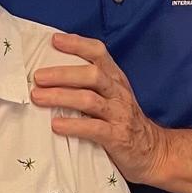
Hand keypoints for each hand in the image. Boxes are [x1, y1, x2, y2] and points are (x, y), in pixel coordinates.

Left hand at [31, 33, 163, 183]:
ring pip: (89, 100)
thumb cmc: (123, 122)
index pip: (99, 53)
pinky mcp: (117, 137)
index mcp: (115, 79)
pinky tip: (56, 125)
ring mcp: (119, 114)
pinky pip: (94, 129)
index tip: (54, 41)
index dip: (77, 44)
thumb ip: (90, 86)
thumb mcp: (112, 98)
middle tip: (38, 77)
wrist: (153, 152)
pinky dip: (73, 125)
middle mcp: (118, 93)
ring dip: (61, 97)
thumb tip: (51, 76)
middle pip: (92, 74)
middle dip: (62, 74)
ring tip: (38, 97)